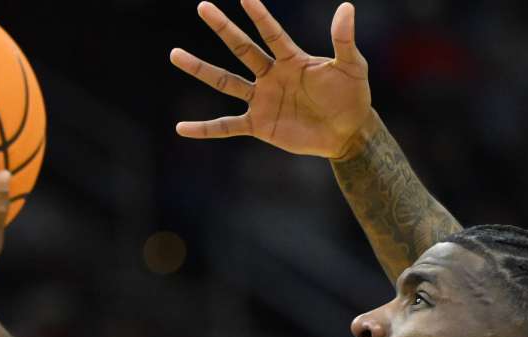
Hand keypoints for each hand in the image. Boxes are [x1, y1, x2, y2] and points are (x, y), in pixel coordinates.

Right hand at [170, 0, 375, 159]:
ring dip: (201, 69)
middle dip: (223, 28)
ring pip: (226, 82)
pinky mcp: (259, 125)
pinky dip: (204, 129)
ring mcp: (262, 100)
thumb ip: (344, 39)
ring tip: (175, 55)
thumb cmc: (353, 96)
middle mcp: (271, 75)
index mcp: (292, 59)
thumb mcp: (352, 67)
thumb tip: (346, 7)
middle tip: (203, 7)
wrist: (349, 132)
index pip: (271, 32)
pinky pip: (226, 126)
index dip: (259, 15)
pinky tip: (181, 129)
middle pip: (242, 48)